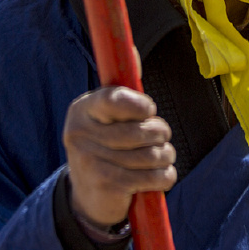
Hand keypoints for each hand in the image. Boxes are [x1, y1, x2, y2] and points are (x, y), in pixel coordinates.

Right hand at [62, 87, 175, 227]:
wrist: (87, 198)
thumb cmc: (106, 147)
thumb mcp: (105, 117)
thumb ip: (123, 89)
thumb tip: (133, 51)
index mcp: (82, 110)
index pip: (114, 98)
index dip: (140, 104)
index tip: (149, 109)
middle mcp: (81, 135)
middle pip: (143, 130)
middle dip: (161, 133)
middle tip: (160, 137)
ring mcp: (92, 162)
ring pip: (153, 154)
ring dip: (166, 156)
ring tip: (162, 157)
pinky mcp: (108, 186)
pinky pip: (154, 176)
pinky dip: (165, 176)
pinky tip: (160, 175)